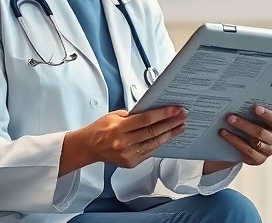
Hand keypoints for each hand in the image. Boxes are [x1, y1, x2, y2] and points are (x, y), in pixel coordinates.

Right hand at [61, 106, 186, 174]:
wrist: (88, 147)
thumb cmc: (100, 129)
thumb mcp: (114, 116)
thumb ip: (133, 115)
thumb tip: (153, 111)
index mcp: (118, 128)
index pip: (146, 120)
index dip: (164, 114)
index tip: (176, 109)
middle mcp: (123, 143)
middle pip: (153, 132)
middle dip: (171, 123)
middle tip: (182, 116)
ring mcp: (127, 155)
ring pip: (154, 143)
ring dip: (170, 134)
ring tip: (180, 126)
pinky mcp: (131, 163)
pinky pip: (150, 152)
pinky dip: (160, 143)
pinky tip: (168, 136)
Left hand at [216, 105, 271, 166]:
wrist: (251, 140)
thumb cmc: (256, 122)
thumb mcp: (259, 116)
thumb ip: (256, 110)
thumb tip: (242, 99)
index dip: (267, 114)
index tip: (255, 107)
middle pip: (262, 132)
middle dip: (245, 124)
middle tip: (231, 116)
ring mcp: (268, 151)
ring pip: (254, 142)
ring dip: (238, 133)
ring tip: (225, 124)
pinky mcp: (258, 159)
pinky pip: (247, 152)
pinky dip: (235, 142)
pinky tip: (225, 134)